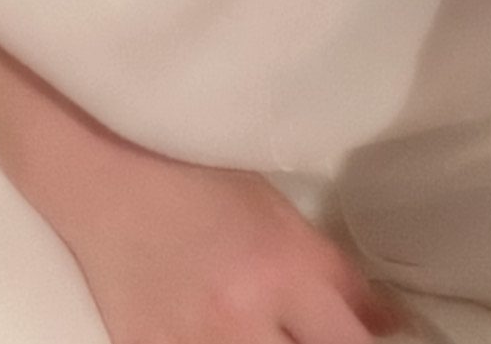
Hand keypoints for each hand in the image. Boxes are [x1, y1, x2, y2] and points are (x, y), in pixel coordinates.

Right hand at [51, 143, 410, 343]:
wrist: (99, 164)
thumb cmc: (192, 169)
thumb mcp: (276, 209)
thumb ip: (337, 275)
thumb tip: (391, 325)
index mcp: (282, 267)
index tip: (376, 341)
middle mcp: (241, 318)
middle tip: (315, 333)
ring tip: (264, 328)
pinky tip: (218, 333)